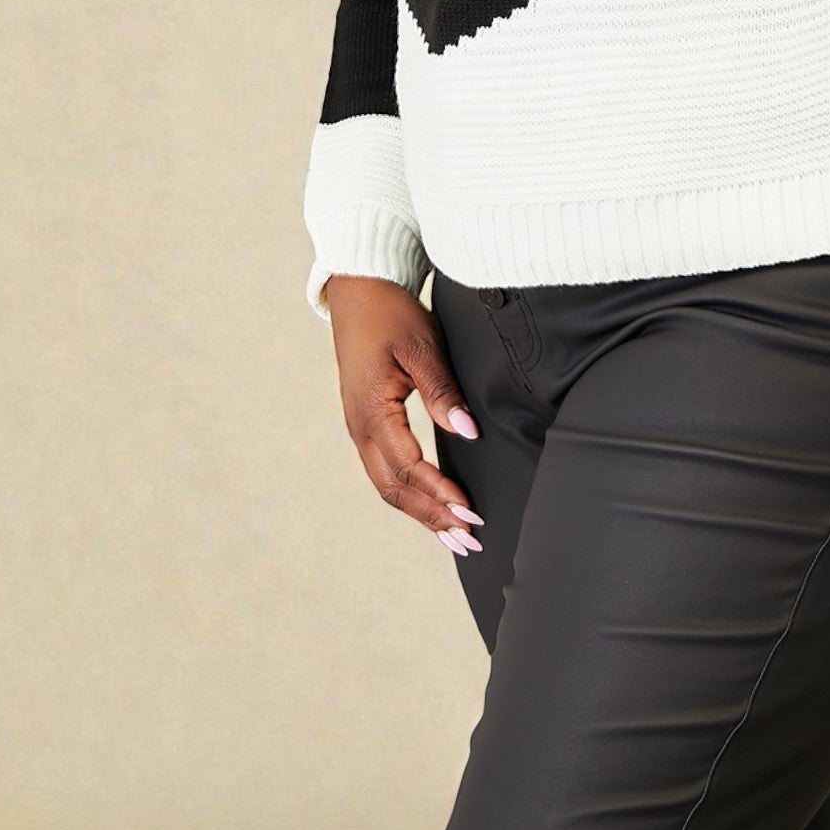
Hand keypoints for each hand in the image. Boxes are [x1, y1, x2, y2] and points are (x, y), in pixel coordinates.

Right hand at [322, 275, 487, 557]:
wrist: (358, 290)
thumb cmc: (391, 313)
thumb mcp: (421, 345)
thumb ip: (442, 391)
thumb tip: (468, 432)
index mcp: (371, 411)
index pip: (409, 468)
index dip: (440, 494)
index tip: (471, 512)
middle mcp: (359, 427)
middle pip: (394, 489)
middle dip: (432, 517)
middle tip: (470, 539)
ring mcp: (358, 427)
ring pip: (387, 485)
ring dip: (421, 511)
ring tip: (455, 535)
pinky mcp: (365, 422)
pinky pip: (385, 470)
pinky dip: (410, 493)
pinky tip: (432, 504)